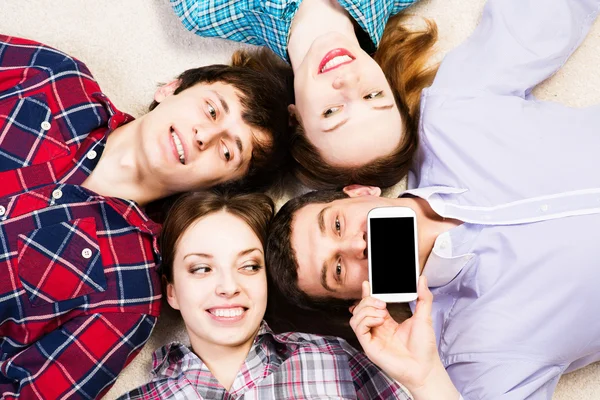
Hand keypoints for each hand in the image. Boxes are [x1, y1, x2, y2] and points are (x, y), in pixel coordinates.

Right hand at [349, 277, 458, 399]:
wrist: (425, 367)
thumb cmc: (424, 346)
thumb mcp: (424, 316)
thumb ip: (423, 297)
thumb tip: (422, 278)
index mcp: (387, 322)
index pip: (371, 305)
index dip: (367, 294)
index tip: (368, 284)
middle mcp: (377, 329)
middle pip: (361, 308)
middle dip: (368, 300)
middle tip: (383, 303)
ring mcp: (372, 337)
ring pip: (356, 317)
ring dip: (367, 309)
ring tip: (382, 312)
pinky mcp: (369, 346)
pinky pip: (358, 328)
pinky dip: (366, 320)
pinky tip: (379, 320)